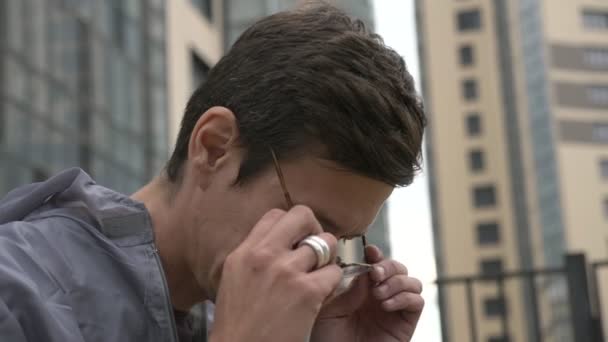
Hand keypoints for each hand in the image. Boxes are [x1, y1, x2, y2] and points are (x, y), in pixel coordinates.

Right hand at [210, 206, 342, 341]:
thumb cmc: (238, 325)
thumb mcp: (234, 280)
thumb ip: (255, 258)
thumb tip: (280, 244)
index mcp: (244, 252)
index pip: (276, 215)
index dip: (291, 226)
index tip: (296, 242)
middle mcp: (264, 255)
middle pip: (302, 215)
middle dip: (314, 229)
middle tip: (316, 250)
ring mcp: (286, 271)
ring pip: (326, 242)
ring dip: (328, 258)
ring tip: (320, 275)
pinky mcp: (307, 291)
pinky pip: (334, 272)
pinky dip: (333, 283)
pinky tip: (321, 295)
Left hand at [310, 245, 423, 341]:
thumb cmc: (330, 341)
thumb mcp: (331, 311)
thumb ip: (349, 290)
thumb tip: (366, 273)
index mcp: (362, 290)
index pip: (376, 264)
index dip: (376, 254)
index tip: (370, 251)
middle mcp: (381, 297)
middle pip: (398, 268)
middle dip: (388, 266)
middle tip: (375, 274)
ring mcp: (395, 310)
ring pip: (412, 282)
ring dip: (397, 282)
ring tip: (378, 295)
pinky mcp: (406, 324)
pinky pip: (417, 301)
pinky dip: (404, 298)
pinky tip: (386, 306)